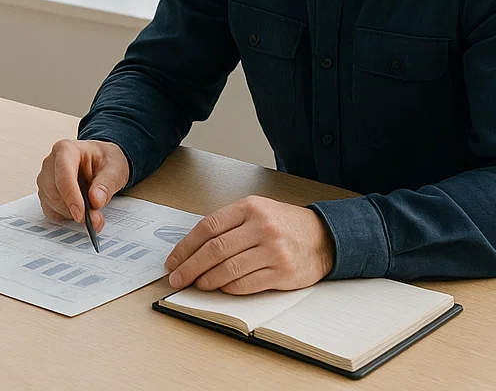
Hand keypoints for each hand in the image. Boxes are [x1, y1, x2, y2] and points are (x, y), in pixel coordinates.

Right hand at [35, 139, 130, 233]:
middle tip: (96, 219)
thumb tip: (95, 201)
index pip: (64, 174)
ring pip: (51, 203)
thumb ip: (106, 184)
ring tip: (92, 211)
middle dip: (74, 209)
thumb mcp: (114, 169)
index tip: (81, 215)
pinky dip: (65, 215)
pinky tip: (79, 210)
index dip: (71, 196)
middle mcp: (51, 162)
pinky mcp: (45, 193)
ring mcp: (45, 178)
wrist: (100, 161)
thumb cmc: (104, 160)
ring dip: (71, 213)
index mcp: (66, 149)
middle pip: (55, 191)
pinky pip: (50, 210)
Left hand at [165, 196, 334, 293]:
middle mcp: (261, 226)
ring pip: (229, 269)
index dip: (186, 246)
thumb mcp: (257, 212)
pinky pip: (246, 284)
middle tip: (177, 278)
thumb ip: (229, 224)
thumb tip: (193, 248)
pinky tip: (221, 288)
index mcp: (250, 207)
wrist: (323, 237)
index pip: (208, 227)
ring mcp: (273, 250)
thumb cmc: (284, 225)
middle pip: (215, 249)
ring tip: (198, 284)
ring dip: (207, 280)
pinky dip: (229, 288)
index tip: (173, 260)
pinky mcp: (283, 272)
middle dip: (190, 267)